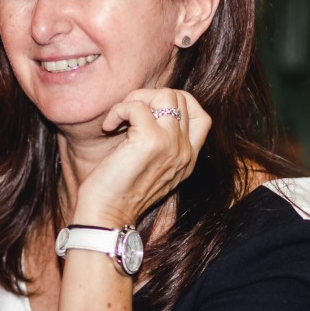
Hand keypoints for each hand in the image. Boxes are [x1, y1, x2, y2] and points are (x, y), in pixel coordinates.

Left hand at [72, 88, 210, 227]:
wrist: (106, 216)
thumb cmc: (117, 192)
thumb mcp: (148, 167)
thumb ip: (158, 145)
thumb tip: (144, 112)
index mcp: (188, 158)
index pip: (202, 116)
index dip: (177, 103)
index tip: (149, 112)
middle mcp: (185, 151)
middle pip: (182, 98)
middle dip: (150, 97)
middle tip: (127, 115)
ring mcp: (172, 145)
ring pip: (165, 94)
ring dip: (136, 99)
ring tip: (119, 119)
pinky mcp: (150, 141)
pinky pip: (137, 106)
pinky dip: (118, 110)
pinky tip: (108, 127)